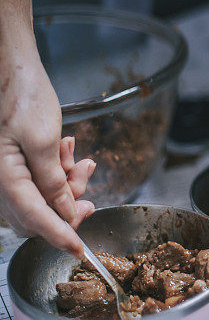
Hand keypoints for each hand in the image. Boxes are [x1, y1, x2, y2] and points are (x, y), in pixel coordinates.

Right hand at [0, 49, 95, 257]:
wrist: (12, 69)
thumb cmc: (21, 96)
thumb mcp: (43, 140)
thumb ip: (53, 181)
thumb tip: (64, 212)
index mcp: (3, 179)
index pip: (35, 220)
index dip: (60, 236)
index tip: (79, 250)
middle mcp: (1, 182)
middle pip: (38, 214)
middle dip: (68, 204)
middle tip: (88, 186)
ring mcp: (6, 174)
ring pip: (42, 198)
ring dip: (67, 184)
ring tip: (80, 159)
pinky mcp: (14, 164)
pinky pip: (39, 181)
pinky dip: (59, 172)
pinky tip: (69, 150)